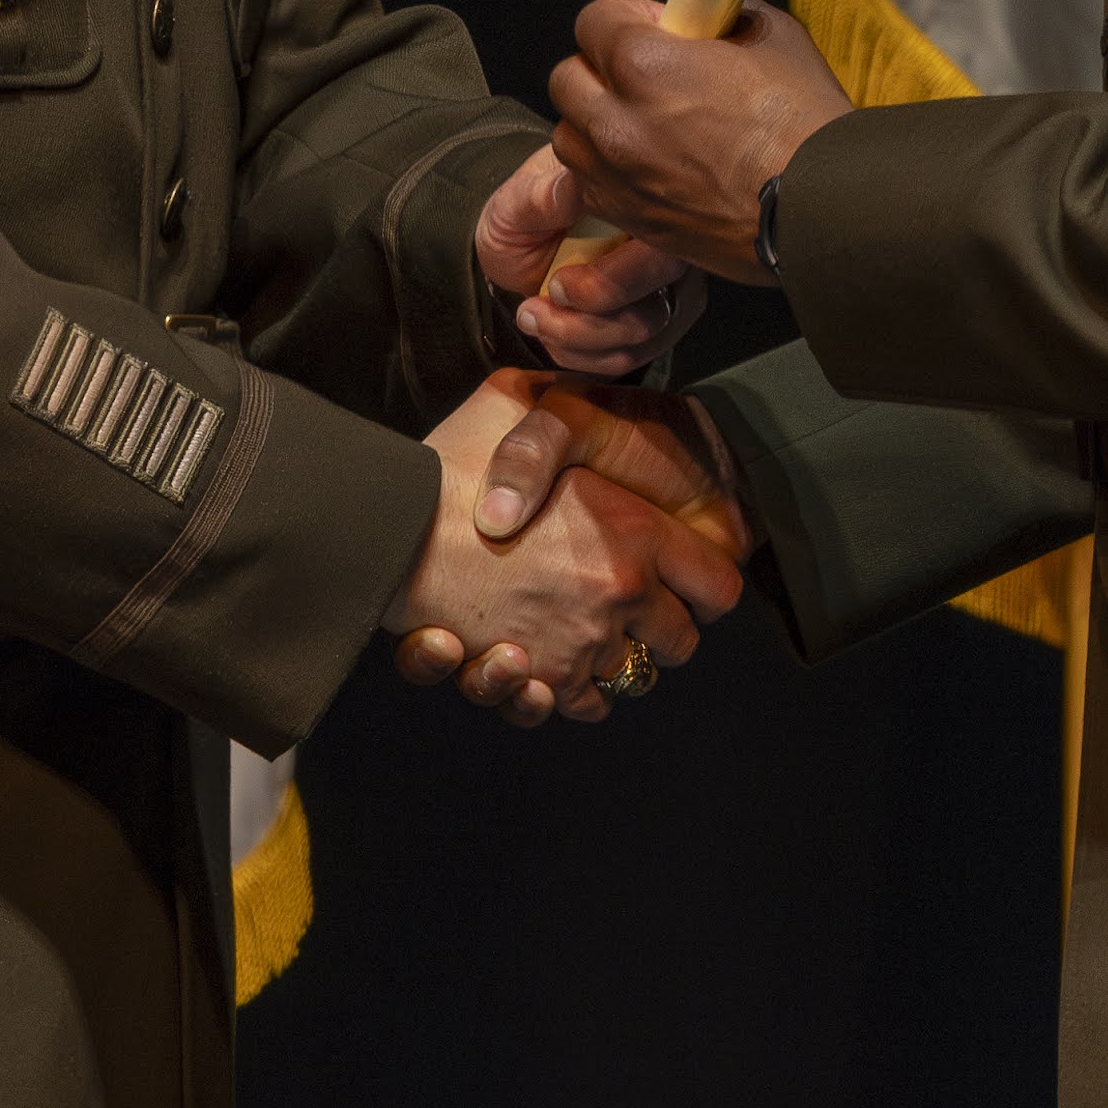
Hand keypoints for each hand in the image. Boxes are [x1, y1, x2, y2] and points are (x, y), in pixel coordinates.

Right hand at [385, 372, 744, 724]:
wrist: (391, 526)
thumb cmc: (455, 458)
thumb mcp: (521, 402)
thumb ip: (568, 418)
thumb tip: (601, 428)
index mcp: (634, 530)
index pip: (716, 586)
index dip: (703, 584)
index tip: (680, 578)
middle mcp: (620, 593)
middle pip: (681, 641)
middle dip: (661, 630)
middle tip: (625, 604)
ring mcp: (582, 643)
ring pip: (633, 677)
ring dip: (611, 664)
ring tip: (573, 631)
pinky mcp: (541, 679)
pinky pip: (580, 705)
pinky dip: (571, 691)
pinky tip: (540, 665)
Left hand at [473, 144, 701, 380]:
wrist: (518, 244)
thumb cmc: (523, 212)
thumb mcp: (519, 199)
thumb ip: (546, 195)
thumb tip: (578, 185)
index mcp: (644, 200)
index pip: (662, 249)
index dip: (612, 282)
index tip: (557, 285)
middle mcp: (672, 242)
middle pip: (659, 302)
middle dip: (590, 318)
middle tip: (540, 301)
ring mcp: (669, 285)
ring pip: (646, 332)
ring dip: (580, 338)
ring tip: (534, 315)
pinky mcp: (653, 322)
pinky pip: (632, 355)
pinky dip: (583, 356)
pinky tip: (552, 332)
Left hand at [547, 0, 856, 271]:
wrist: (824, 206)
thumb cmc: (804, 119)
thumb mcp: (768, 35)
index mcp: (645, 63)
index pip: (593, 19)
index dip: (626, 19)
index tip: (659, 30)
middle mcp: (616, 120)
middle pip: (568, 77)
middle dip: (602, 69)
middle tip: (648, 77)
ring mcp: (615, 174)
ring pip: (570, 133)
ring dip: (597, 121)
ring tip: (645, 123)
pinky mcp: (625, 216)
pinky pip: (586, 182)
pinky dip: (606, 169)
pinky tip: (649, 165)